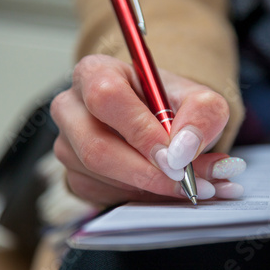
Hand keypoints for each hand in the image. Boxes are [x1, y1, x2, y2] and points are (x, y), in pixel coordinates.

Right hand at [51, 55, 245, 206]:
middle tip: (187, 182)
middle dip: (146, 172)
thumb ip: (201, 115)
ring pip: (101, 176)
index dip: (141, 131)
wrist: (162, 121)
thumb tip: (183, 151)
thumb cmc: (172, 104)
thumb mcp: (199, 99)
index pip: (106, 98)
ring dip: (151, 187)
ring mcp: (68, 144)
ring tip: (193, 185)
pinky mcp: (75, 175)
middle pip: (95, 147)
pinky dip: (143, 197)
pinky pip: (105, 195)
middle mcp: (72, 107)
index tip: (175, 156)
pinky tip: (167, 188)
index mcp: (95, 72)